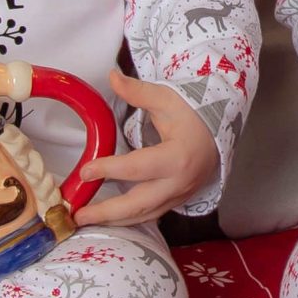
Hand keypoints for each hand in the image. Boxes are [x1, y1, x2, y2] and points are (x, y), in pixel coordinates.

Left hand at [74, 69, 218, 226]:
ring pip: (145, 215)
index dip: (109, 170)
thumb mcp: (167, 98)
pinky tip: (109, 218)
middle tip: (78, 214)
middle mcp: (179, 182)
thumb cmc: (194, 114)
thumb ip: (138, 92)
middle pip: (139, 204)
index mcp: (178, 157)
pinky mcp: (178, 200)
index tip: (85, 171)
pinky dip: (129, 219)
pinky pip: (152, 214)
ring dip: (114, 221)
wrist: (220, 131)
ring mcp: (180, 195)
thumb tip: (112, 76)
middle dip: (107, 212)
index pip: (137, 167)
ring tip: (86, 220)